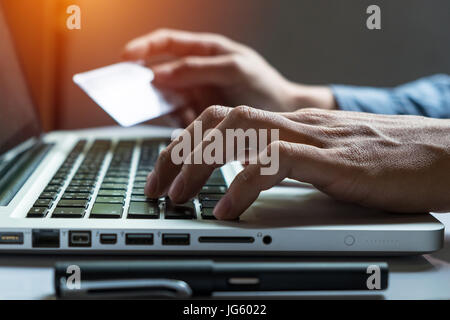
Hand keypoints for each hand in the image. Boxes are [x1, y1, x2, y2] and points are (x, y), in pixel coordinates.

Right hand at [122, 29, 334, 124]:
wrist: (283, 115)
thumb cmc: (264, 86)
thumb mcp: (235, 70)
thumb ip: (199, 68)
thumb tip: (160, 73)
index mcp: (204, 51)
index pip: (166, 43)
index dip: (143, 48)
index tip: (125, 58)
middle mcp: (195, 72)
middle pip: (160, 73)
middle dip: (144, 82)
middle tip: (128, 92)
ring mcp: (195, 95)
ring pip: (166, 99)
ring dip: (159, 106)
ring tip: (160, 112)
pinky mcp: (198, 117)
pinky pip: (177, 119)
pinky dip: (176, 124)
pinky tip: (183, 126)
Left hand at [145, 105, 449, 219]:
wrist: (440, 151)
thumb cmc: (386, 159)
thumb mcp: (323, 157)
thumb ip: (287, 161)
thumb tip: (248, 178)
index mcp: (288, 124)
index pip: (221, 119)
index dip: (185, 144)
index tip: (166, 173)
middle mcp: (292, 124)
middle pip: (216, 121)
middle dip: (177, 154)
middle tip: (158, 187)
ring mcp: (309, 138)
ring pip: (235, 135)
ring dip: (197, 167)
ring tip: (178, 198)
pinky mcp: (329, 159)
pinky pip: (272, 165)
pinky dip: (241, 187)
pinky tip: (227, 212)